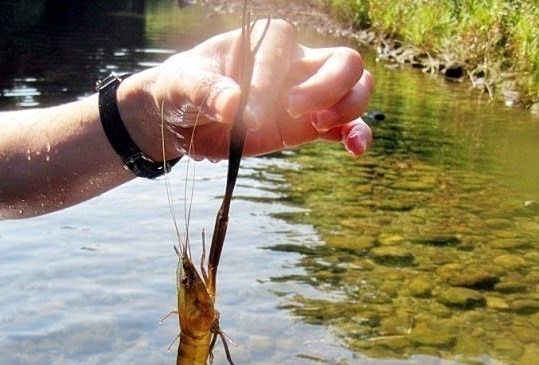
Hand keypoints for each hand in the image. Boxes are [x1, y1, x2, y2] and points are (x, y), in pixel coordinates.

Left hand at [119, 19, 373, 161]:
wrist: (184, 120)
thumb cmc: (183, 91)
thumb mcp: (182, 86)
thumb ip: (205, 90)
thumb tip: (231, 104)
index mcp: (263, 41)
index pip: (283, 51)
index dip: (269, 83)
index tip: (248, 116)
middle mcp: (294, 63)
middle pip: (341, 61)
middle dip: (326, 87)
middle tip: (294, 112)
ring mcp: (308, 94)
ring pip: (354, 87)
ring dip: (349, 107)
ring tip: (322, 129)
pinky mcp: (308, 126)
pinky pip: (345, 126)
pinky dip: (356, 134)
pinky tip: (354, 150)